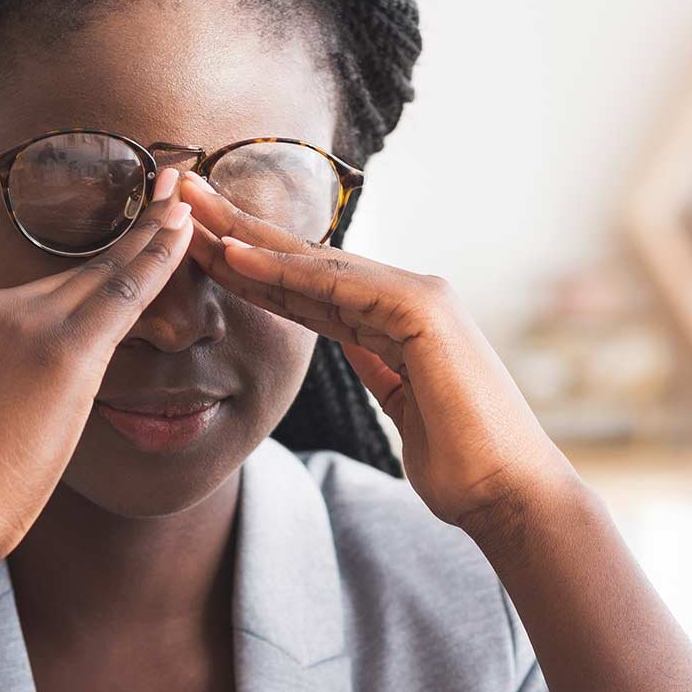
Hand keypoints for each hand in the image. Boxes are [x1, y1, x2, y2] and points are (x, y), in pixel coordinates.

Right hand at [0, 171, 194, 569]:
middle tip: (163, 187)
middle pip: (68, 271)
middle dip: (122, 230)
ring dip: (148, 237)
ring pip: (98, 276)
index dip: (73, 268)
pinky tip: (184, 230)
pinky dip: (157, 256)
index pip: (27, 295)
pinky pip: (121, 292)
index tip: (103, 239)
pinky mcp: (61, 349)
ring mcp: (21, 322)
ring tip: (183, 201)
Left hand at [176, 173, 571, 534]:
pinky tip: (233, 257)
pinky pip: (335, 287)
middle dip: (242, 231)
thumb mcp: (404, 409)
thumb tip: (357, 350)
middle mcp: (410, 297)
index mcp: (401, 321)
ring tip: (191, 212)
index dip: (254, 268)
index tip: (201, 248)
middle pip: (308, 263)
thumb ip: (381, 370)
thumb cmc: (462, 467)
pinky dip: (281, 272)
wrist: (509, 495)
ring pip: (315, 264)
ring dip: (247, 238)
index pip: (312, 288)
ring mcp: (419, 297)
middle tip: (183, 197)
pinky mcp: (421, 311)